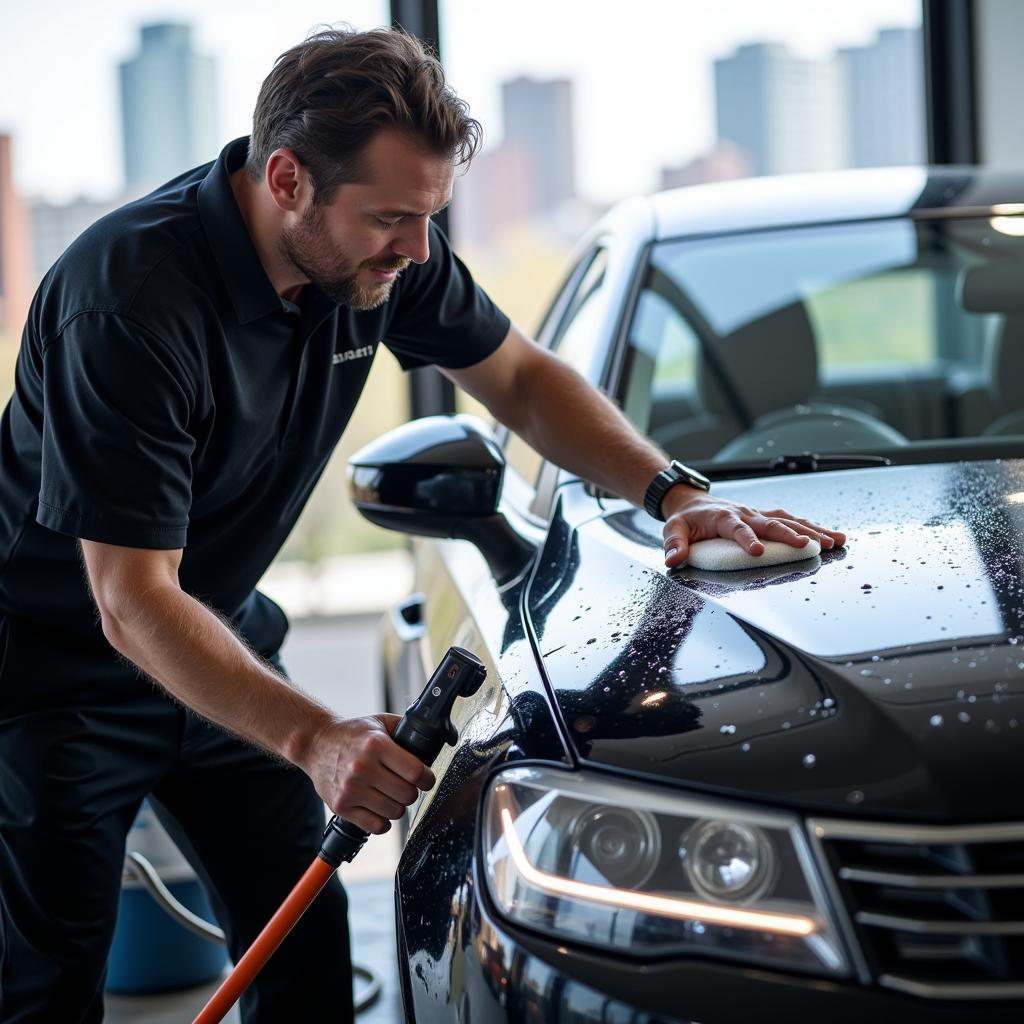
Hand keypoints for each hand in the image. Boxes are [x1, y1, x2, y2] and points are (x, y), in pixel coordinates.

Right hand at [301, 714, 435, 834]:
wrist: (316, 744)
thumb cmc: (351, 733)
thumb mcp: (379, 722)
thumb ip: (405, 728)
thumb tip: (430, 739)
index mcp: (376, 745)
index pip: (415, 772)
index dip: (427, 778)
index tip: (426, 779)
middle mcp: (363, 768)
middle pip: (407, 795)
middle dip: (412, 791)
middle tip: (406, 785)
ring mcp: (351, 789)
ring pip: (394, 812)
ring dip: (398, 805)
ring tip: (390, 794)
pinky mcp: (341, 806)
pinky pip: (376, 826)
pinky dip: (383, 821)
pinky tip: (379, 807)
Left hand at [660, 486, 845, 568]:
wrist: (693, 500)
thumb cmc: (686, 518)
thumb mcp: (673, 529)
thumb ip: (674, 544)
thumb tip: (673, 560)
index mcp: (723, 517)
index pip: (737, 528)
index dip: (746, 539)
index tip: (756, 552)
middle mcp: (746, 513)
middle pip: (772, 523)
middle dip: (790, 535)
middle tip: (809, 546)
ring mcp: (758, 514)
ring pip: (789, 521)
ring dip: (812, 531)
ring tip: (834, 541)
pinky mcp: (767, 516)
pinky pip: (792, 520)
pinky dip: (813, 528)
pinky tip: (832, 537)